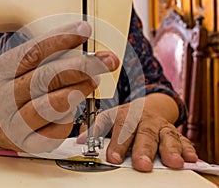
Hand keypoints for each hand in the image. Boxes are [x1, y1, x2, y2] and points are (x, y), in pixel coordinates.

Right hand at [0, 21, 118, 152]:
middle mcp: (2, 100)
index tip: (84, 31)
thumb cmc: (0, 91)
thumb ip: (36, 58)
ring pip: (50, 106)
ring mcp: (13, 125)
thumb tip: (74, 46)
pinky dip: (69, 117)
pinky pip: (55, 131)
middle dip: (81, 67)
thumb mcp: (8, 68)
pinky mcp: (26, 144)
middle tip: (105, 61)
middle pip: (45, 79)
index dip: (61, 40)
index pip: (32, 53)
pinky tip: (72, 108)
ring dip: (78, 90)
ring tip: (94, 81)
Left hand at [77, 96, 197, 171]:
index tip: (114, 158)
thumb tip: (79, 141)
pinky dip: (187, 148)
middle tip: (142, 164)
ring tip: (173, 162)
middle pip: (144, 133)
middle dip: (144, 149)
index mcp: (125, 116)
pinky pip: (183, 139)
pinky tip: (190, 158)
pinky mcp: (173, 131)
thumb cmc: (125, 117)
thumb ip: (95, 129)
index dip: (117, 143)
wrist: (146, 107)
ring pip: (166, 135)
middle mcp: (144, 120)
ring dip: (170, 149)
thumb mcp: (108, 118)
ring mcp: (160, 125)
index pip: (120, 128)